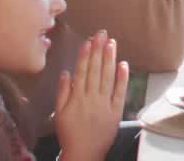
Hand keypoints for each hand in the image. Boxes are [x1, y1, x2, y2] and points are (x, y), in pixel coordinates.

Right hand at [55, 31, 129, 160]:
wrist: (84, 153)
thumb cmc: (70, 133)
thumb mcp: (60, 113)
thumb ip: (62, 92)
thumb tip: (66, 72)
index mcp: (76, 97)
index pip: (81, 71)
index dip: (85, 55)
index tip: (88, 40)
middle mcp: (91, 98)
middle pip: (95, 70)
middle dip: (98, 50)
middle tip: (102, 33)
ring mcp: (105, 103)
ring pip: (107, 77)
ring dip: (109, 59)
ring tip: (111, 43)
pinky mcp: (116, 110)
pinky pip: (120, 92)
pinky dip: (122, 78)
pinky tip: (123, 64)